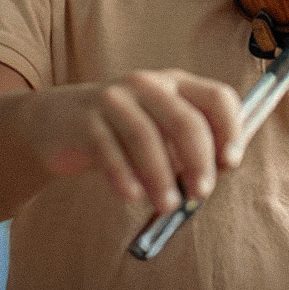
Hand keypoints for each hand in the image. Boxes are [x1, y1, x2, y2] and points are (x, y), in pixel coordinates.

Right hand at [34, 70, 242, 215]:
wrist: (57, 123)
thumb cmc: (122, 132)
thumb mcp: (160, 130)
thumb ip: (189, 146)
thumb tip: (219, 172)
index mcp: (176, 84)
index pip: (217, 97)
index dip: (231, 130)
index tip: (230, 164)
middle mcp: (148, 85)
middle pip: (183, 120)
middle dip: (198, 160)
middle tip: (201, 193)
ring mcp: (114, 100)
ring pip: (145, 136)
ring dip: (161, 176)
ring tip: (168, 206)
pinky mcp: (85, 121)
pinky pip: (108, 149)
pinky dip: (123, 175)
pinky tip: (132, 196)